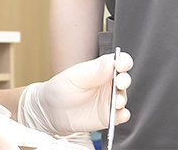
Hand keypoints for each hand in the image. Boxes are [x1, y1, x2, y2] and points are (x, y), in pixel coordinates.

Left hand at [17, 53, 132, 135]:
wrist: (52, 111)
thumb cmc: (62, 88)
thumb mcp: (76, 76)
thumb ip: (95, 71)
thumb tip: (111, 62)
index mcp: (102, 68)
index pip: (119, 61)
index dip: (123, 61)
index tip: (120, 64)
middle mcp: (108, 83)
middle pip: (125, 78)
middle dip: (125, 79)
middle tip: (119, 82)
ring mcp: (109, 100)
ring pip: (123, 97)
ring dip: (122, 98)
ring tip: (116, 100)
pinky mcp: (108, 116)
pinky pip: (120, 116)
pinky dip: (122, 115)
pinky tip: (119, 114)